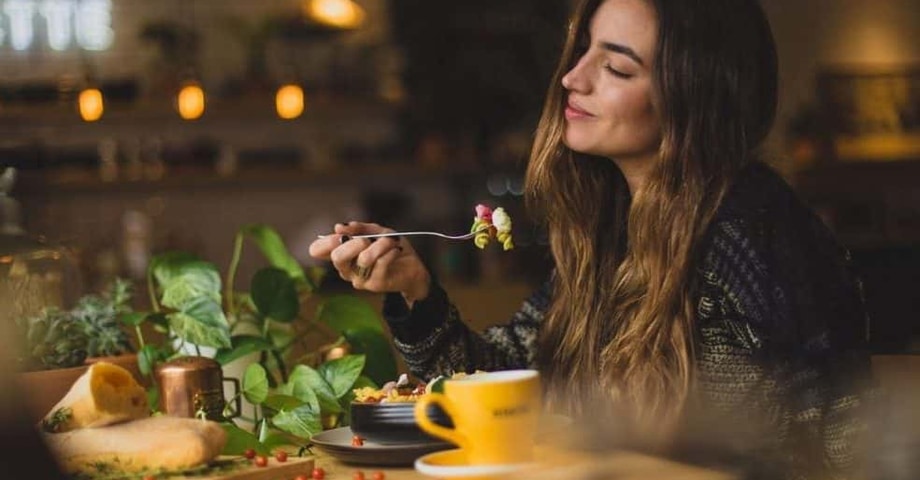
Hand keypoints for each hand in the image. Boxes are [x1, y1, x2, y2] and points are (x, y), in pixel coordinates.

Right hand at [308, 222, 430, 302]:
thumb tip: (339, 226)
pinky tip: (396, 250)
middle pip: (337, 257)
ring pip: (364, 258)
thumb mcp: (376, 232)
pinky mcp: (375, 284)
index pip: (317, 250)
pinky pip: (381, 263)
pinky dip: (390, 251)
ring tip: (390, 242)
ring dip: (380, 245)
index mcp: (342, 255)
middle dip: (354, 242)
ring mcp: (359, 279)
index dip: (325, 240)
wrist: (413, 267)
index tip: (341, 233)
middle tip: (367, 239)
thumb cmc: (391, 249)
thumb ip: (359, 228)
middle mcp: (346, 269)